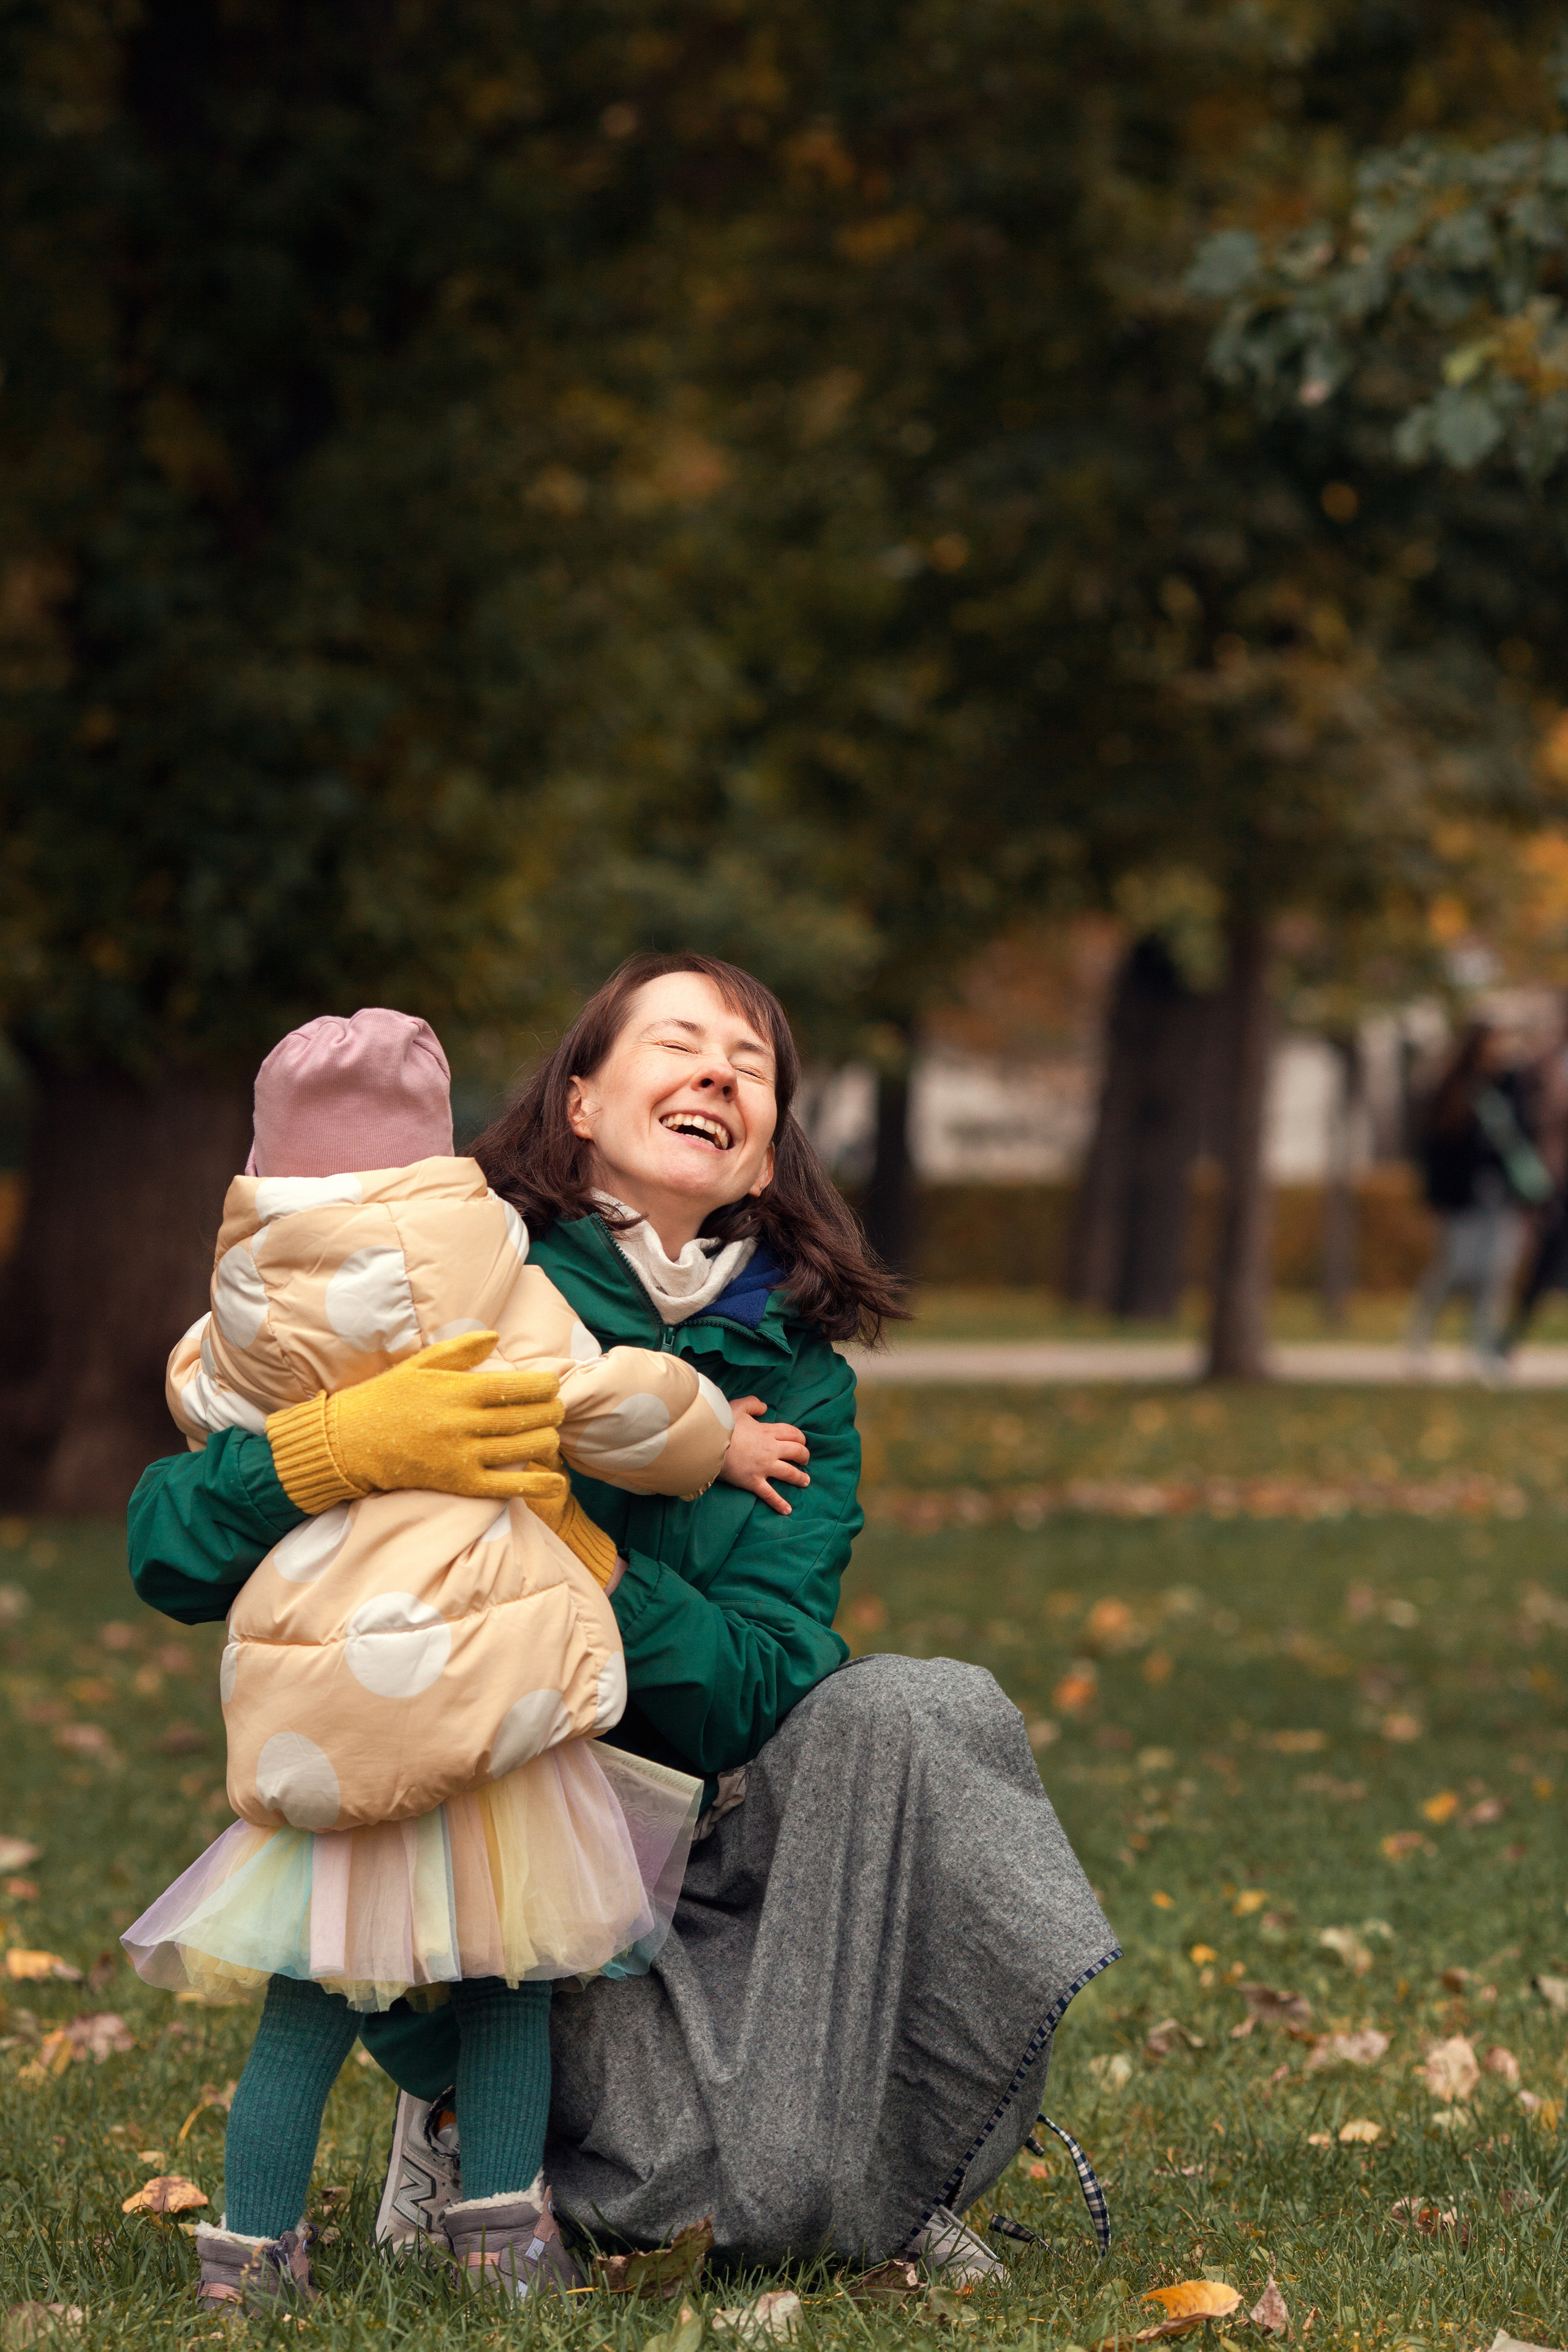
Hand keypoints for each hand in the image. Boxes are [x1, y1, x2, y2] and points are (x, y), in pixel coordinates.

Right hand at [266, 1331, 565, 1509]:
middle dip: (552, 1412)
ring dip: (547, 1440)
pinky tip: (557, 1480)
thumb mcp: (419, 1364)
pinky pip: (506, 1486)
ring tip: (550, 1433)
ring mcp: (462, 1455)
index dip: (544, 1386)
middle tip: (557, 1408)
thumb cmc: (385, 1398)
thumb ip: (460, 1349)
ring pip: (523, 1448)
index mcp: (458, 1390)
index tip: (552, 1384)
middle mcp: (463, 1423)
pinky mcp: (458, 1483)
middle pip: (527, 1417)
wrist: (348, 1442)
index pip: (517, 1387)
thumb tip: (495, 1336)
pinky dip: (536, 1483)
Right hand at [719, 1396, 810, 1516]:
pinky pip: (770, 1494)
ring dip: (800, 1478)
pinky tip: (787, 1510)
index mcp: (767, 1432)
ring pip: (789, 1473)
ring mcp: (763, 1467)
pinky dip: (779, 1503)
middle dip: (804, 1456)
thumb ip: (753, 1404)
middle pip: (796, 1452)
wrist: (709, 1443)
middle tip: (805, 1460)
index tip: (801, 1442)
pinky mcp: (753, 1481)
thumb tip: (764, 1407)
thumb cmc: (722, 1424)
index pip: (792, 1434)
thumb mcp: (738, 1406)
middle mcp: (770, 1450)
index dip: (800, 1438)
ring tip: (805, 1481)